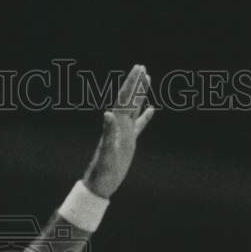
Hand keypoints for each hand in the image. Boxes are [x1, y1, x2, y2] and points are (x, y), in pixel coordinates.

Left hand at [83, 64, 154, 198]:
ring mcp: (124, 133)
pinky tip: (151, 110)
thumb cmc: (102, 170)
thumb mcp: (106, 151)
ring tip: (147, 80)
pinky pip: (139, 126)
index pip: (124, 100)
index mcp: (115, 125)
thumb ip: (107, 133)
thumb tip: (107, 113)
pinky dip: (145, 117)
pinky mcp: (129, 143)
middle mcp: (119, 126)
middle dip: (135, 84)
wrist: (100, 184)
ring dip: (140, 95)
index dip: (131, 84)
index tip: (138, 69)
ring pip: (134, 109)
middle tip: (142, 67)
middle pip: (129, 100)